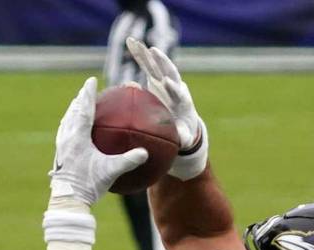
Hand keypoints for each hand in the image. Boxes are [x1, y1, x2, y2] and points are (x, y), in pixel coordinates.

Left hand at [48, 77, 147, 206]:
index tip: (91, 80)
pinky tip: (75, 131)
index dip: (88, 94)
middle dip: (80, 100)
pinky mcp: (60, 155)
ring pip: (67, 122)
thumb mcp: (111, 171)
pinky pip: (65, 133)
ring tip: (79, 106)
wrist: (68, 200)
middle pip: (72, 112)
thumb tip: (146, 152)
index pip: (83, 109)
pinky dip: (71, 125)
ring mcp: (61, 146)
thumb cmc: (89, 185)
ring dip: (73, 111)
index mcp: (77, 137)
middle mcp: (67, 138)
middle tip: (86, 90)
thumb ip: (129, 160)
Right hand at [126, 37, 207, 179]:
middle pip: (170, 72)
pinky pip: (148, 64)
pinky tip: (130, 41)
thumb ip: (182, 139)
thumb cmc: (183, 133)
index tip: (168, 83)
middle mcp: (175, 88)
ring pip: (157, 65)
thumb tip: (181, 143)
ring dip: (148, 53)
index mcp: (182, 102)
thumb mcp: (184, 139)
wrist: (183, 122)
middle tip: (154, 52)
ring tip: (136, 42)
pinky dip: (140, 53)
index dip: (174, 88)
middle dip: (163, 63)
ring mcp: (166, 81)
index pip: (179, 93)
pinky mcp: (157, 78)